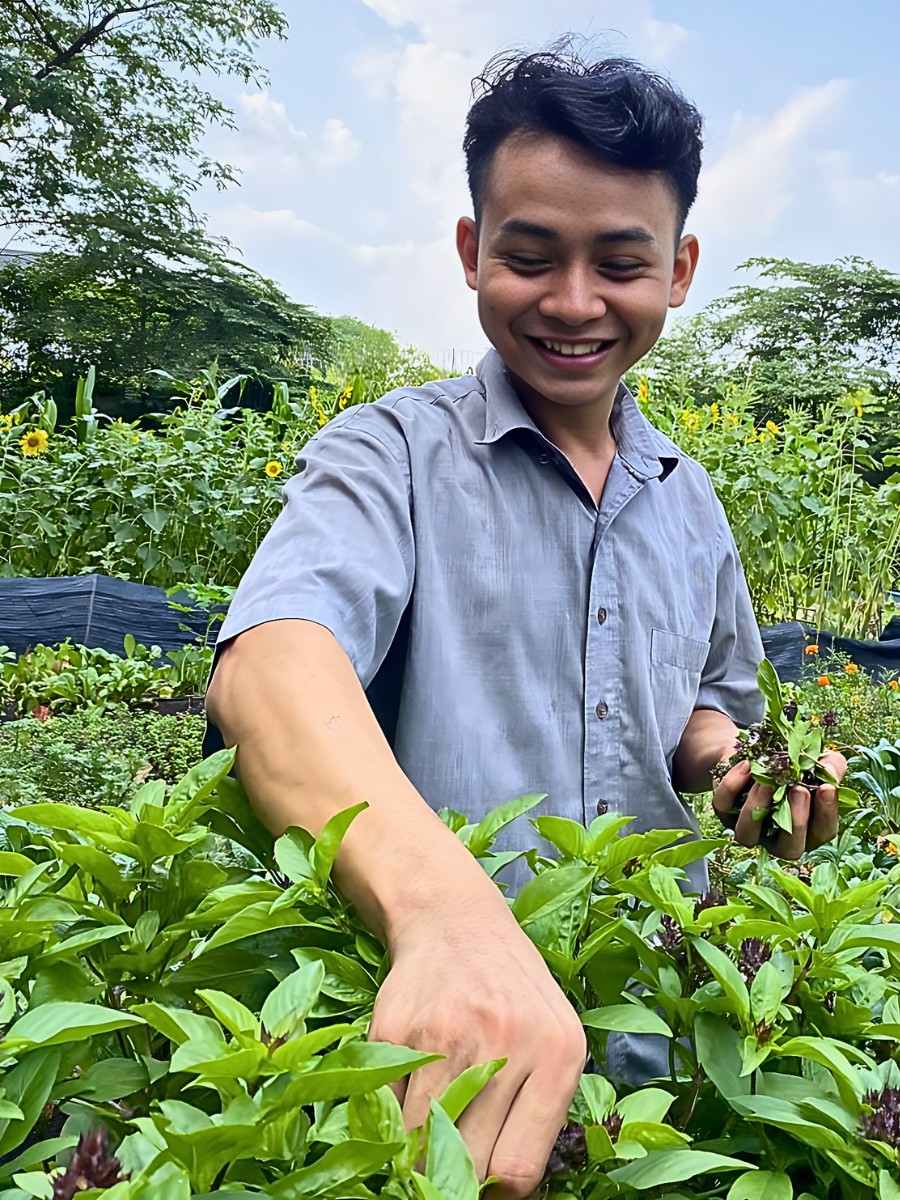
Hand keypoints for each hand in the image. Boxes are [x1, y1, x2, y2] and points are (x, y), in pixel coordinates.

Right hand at [369, 896, 586, 1198]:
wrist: (454, 921)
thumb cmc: (511, 988)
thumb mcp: (554, 1035)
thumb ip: (541, 1108)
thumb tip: (505, 1189)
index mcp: (558, 1052)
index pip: (519, 1168)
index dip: (497, 1190)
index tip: (485, 1184)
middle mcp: (506, 1042)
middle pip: (470, 1161)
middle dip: (458, 1173)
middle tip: (453, 1158)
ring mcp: (447, 1034)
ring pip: (423, 1142)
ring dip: (420, 1151)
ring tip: (428, 1136)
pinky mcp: (396, 1029)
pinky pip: (387, 1109)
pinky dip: (392, 1118)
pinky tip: (408, 1098)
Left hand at [711, 751, 846, 858]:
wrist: (753, 748)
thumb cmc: (792, 761)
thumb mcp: (816, 759)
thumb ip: (831, 766)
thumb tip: (830, 776)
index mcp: (807, 828)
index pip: (822, 833)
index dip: (826, 814)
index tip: (827, 788)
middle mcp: (777, 836)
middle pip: (788, 848)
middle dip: (796, 821)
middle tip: (799, 789)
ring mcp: (748, 828)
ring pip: (748, 835)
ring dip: (758, 807)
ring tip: (768, 781)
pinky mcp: (723, 812)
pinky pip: (723, 806)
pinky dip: (733, 785)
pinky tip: (747, 765)